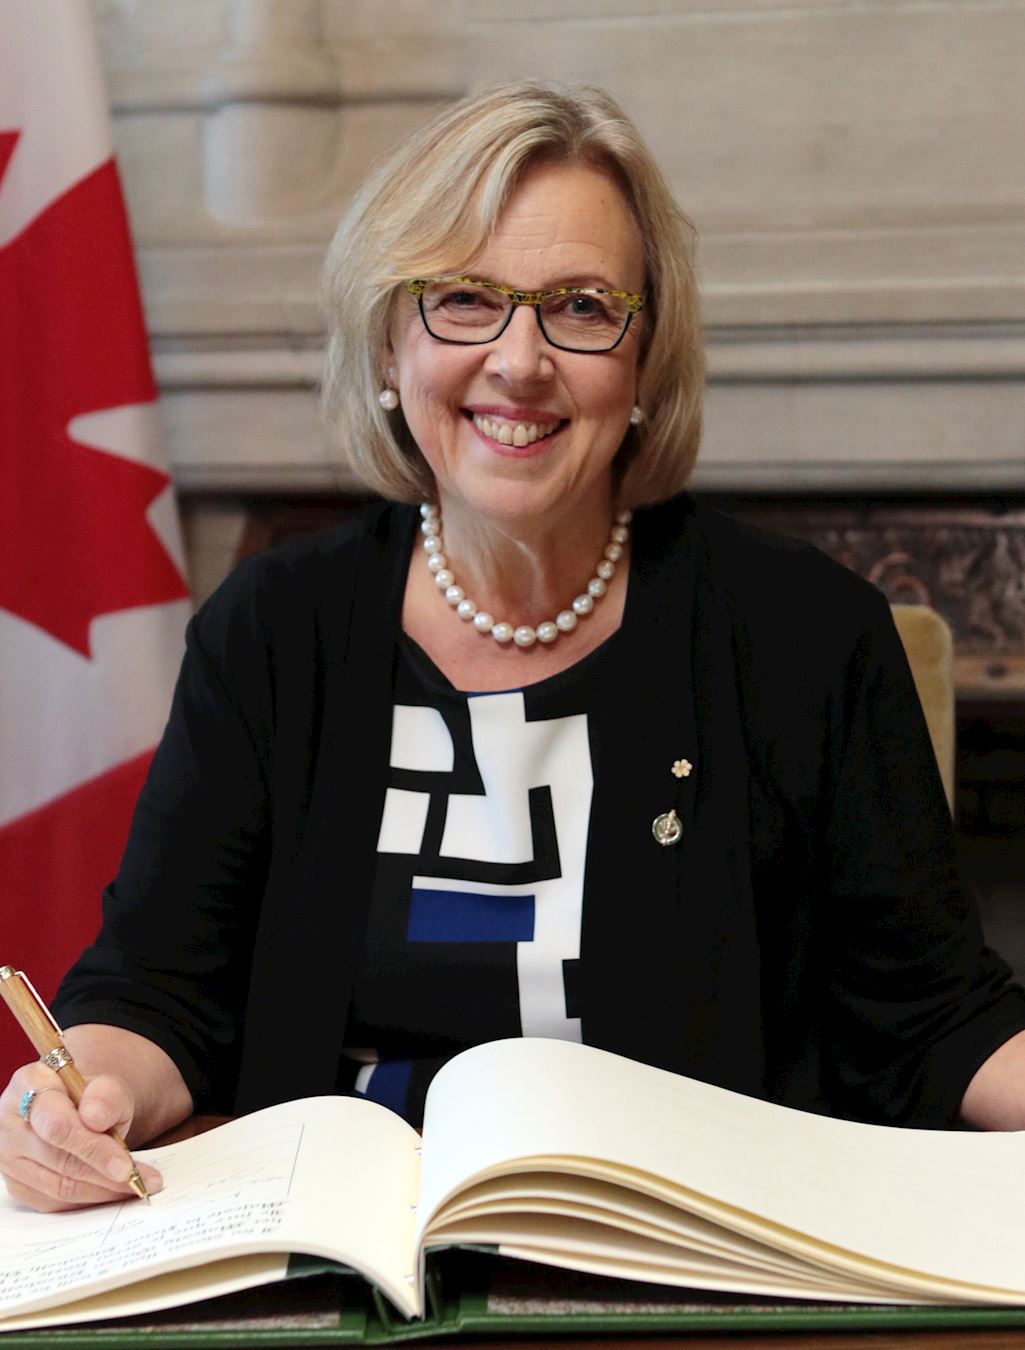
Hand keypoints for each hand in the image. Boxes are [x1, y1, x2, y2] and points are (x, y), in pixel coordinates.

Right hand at [0, 1063, 162, 1210]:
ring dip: (101, 1190)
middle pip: (57, 1158)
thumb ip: (106, 1094)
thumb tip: (94, 1117)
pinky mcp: (18, 1184)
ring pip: (57, 1186)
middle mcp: (10, 1121)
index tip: (125, 1165)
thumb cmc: (89, 1096)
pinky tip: (114, 1192)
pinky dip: (89, 1200)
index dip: (93, 1148)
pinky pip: (55, 1202)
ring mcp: (9, 1157)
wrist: (76, 1107)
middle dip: (103, 1173)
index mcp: (29, 1084)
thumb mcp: (107, 1085)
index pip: (58, 1125)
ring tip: (136, 1186)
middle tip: (139, 1180)